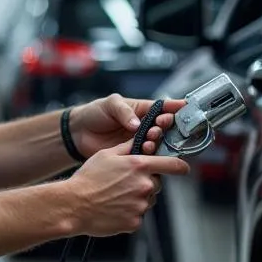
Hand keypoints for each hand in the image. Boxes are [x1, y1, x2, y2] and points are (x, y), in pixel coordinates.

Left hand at [69, 93, 186, 157]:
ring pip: (157, 143)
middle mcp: (145, 126)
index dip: (174, 108)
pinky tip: (145, 153)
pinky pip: (146, 156)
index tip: (182, 109)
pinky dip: (148, 156)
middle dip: (165, 127)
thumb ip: (124, 111)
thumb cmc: (95, 113)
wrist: (79, 133)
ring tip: (149, 141)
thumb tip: (137, 124)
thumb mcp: (110, 104)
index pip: (163, 108)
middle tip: (159, 127)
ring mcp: (140, 141)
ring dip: (157, 142)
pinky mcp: (133, 155)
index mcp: (142, 110)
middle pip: (164, 127)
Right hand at [70, 141, 189, 236]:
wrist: (74, 205)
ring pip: (147, 200)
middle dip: (146, 182)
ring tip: (116, 196)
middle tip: (125, 183)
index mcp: (139, 166)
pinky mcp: (135, 222)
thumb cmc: (88, 178)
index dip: (180, 166)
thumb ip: (128, 147)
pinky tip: (114, 208)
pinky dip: (129, 212)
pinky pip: (138, 215)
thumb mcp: (107, 154)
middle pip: (157, 183)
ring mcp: (141, 206)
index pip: (174, 166)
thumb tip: (141, 141)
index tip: (182, 168)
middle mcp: (145, 186)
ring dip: (137, 198)